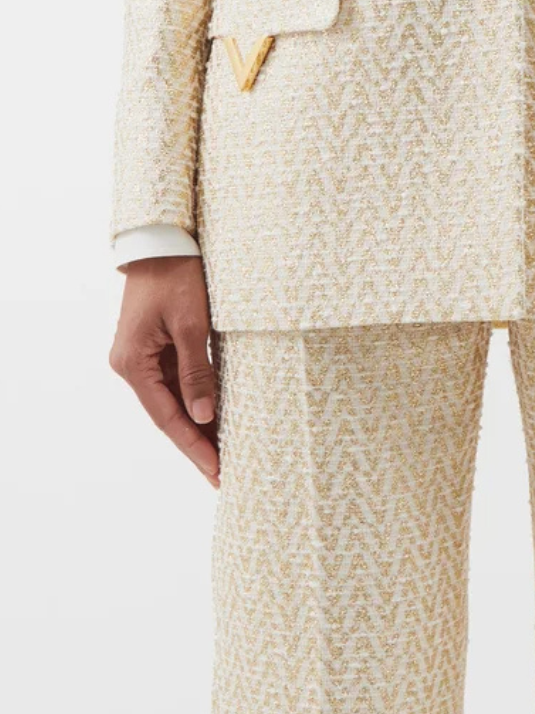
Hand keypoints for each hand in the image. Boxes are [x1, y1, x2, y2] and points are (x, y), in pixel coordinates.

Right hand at [109, 256, 219, 486]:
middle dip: (197, 443)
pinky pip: (174, 381)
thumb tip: (204, 417)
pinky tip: (214, 417)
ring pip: (172, 400)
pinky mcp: (154, 345)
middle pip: (167, 413)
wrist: (162, 239)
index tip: (216, 471)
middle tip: (223, 474)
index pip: (167, 417)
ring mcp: (141, 355)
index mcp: (133, 363)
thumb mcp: (193, 324)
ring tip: (224, 453)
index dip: (194, 445)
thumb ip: (197, 372)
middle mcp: (131, 364)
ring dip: (197, 424)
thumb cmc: (177, 275)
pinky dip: (195, 399)